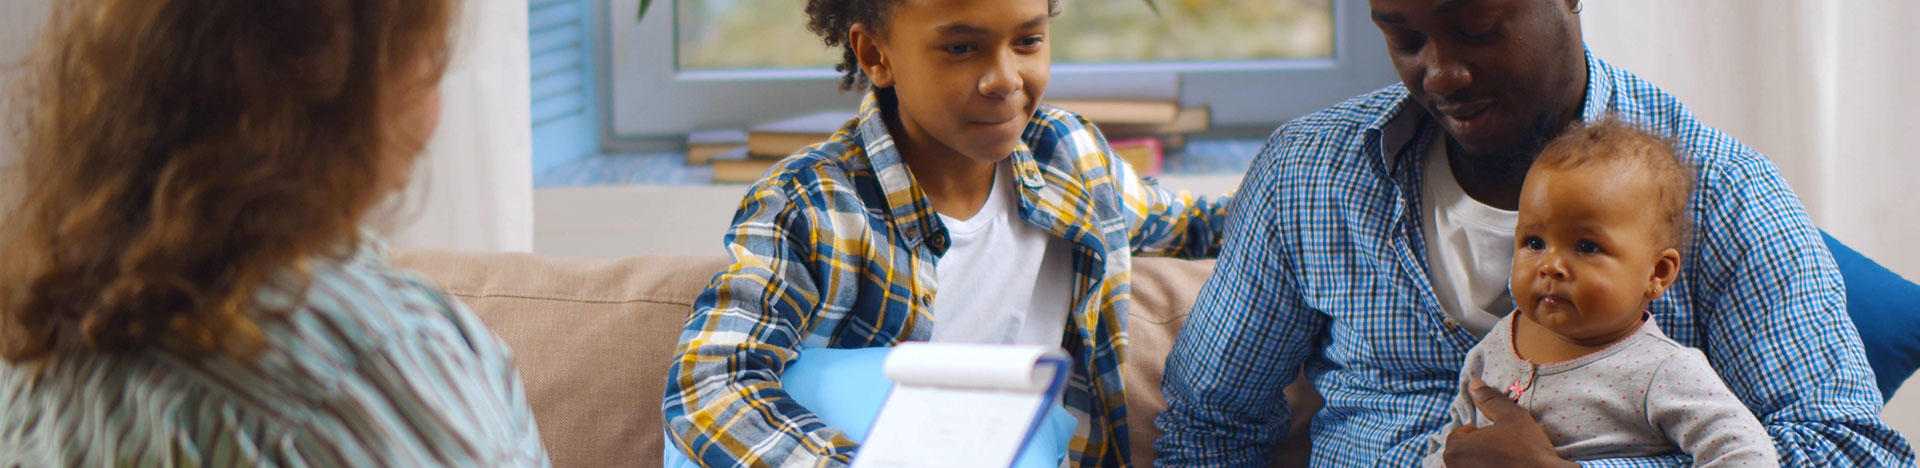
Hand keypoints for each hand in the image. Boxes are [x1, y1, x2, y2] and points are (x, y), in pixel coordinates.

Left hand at [1441, 379, 1577, 467]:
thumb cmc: (1526, 447)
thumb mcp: (1511, 416)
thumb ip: (1490, 399)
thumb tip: (1474, 383)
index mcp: (1455, 451)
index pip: (1456, 436)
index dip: (1473, 432)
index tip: (1491, 433)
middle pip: (1460, 454)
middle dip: (1474, 447)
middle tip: (1497, 445)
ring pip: (1469, 465)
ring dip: (1480, 460)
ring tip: (1502, 458)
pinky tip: (1506, 466)